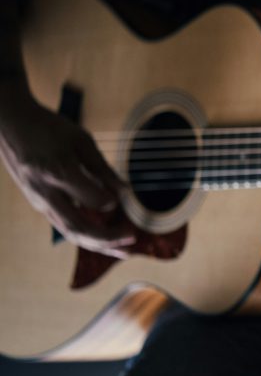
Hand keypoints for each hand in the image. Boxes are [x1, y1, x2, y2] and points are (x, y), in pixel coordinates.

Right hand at [0, 89, 133, 257]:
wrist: (11, 125)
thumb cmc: (49, 128)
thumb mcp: (81, 140)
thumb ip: (102, 168)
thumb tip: (125, 192)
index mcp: (58, 172)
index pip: (92, 199)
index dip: (111, 201)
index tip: (125, 197)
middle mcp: (46, 193)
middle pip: (78, 227)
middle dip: (108, 239)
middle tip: (133, 239)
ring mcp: (40, 201)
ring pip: (70, 232)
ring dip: (99, 244)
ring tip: (124, 251)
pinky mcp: (39, 204)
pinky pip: (64, 226)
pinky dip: (87, 236)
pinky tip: (106, 240)